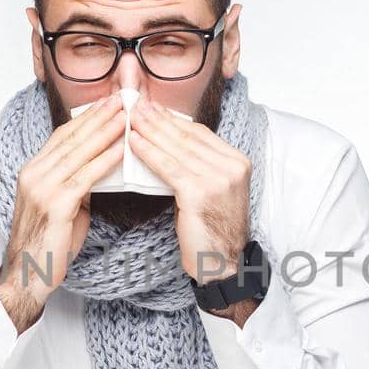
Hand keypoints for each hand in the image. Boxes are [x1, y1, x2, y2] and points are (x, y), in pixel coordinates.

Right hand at [0, 92, 125, 332]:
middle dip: (99, 116)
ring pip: (78, 152)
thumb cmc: (48, 245)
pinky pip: (84, 177)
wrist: (26, 276)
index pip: (63, 135)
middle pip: (71, 137)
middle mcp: (34, 173)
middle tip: (122, 98)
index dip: (87, 117)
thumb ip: (76, 184)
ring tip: (127, 115)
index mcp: (33, 170)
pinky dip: (104, 161)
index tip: (109, 102)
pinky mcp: (54, 205)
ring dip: (105, 131)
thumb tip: (100, 168)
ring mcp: (41, 188)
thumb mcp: (63, 206)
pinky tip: (121, 150)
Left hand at [128, 93, 251, 285]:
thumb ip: (199, 166)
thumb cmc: (212, 231)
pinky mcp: (200, 192)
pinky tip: (133, 142)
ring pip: (176, 149)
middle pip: (187, 137)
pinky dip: (149, 153)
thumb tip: (169, 142)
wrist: (222, 264)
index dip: (173, 120)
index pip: (200, 134)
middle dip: (159, 119)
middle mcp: (232, 167)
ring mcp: (218, 179)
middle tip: (136, 104)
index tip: (153, 108)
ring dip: (150, 131)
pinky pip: (169, 167)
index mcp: (237, 162)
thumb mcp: (213, 191)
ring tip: (130, 118)